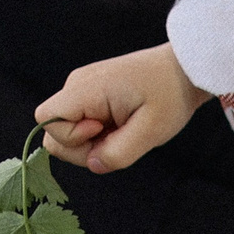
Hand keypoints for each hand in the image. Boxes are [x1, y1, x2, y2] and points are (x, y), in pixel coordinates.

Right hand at [34, 43, 212, 173]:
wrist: (186, 69)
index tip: (105, 130)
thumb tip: (94, 164)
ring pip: (68, 131)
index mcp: (85, 87)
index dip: (73, 138)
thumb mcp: (151, 130)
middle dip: (82, 147)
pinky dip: (101, 133)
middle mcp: (77, 85)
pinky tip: (124, 125)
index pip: (47, 120)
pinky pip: (82, 123)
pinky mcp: (92, 94)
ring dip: (94, 142)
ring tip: (126, 130)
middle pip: (54, 132)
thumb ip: (119, 153)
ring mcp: (83, 88)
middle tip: (121, 137)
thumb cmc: (171, 95)